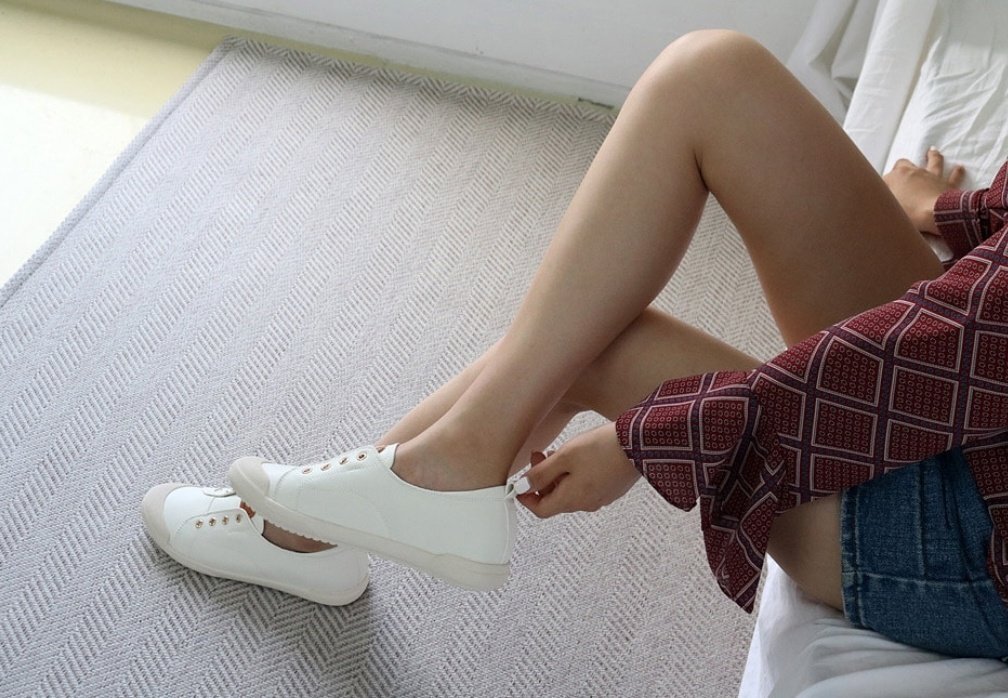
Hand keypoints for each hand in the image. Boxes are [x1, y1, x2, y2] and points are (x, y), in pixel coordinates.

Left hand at [514, 422, 639, 517]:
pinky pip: (586, 486)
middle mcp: (586, 504)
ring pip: (570, 491)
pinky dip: (574, 474)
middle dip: (542, 479)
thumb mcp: (564, 457)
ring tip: (557, 451)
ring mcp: (601, 497)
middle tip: (539, 455)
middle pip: (555, 499)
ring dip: (558, 475)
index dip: (526, 497)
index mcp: (572, 500)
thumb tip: (523, 487)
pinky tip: (578, 456)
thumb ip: (541, 474)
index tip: (520, 482)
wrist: (640, 444)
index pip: (541, 510)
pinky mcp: (612, 489)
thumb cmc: (601, 449)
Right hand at [883, 147, 964, 234]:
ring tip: (932, 151)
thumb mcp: (887, 209)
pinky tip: (959, 168)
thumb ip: (880, 203)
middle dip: (900, 166)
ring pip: (933, 161)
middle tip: (898, 171)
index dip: (881, 186)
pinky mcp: (947, 185)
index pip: (883, 178)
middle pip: (903, 164)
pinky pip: (953, 176)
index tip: (879, 195)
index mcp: (896, 177)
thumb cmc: (909, 213)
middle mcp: (913, 172)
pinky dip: (956, 172)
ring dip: (932, 156)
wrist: (935, 215)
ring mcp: (932, 176)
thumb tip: (876, 201)